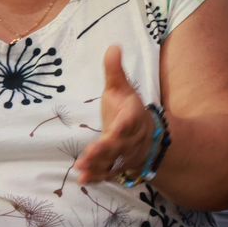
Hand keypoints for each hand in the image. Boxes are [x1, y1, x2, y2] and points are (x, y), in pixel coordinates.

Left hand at [77, 46, 165, 185]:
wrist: (145, 134)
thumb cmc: (127, 109)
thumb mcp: (122, 88)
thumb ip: (115, 71)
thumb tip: (112, 46)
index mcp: (132, 117)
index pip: (129, 122)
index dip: (123, 127)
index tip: (115, 130)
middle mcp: (130, 138)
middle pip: (118, 146)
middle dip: (105, 151)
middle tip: (88, 155)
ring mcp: (124, 154)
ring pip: (113, 162)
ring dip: (98, 166)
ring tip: (81, 169)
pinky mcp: (116, 165)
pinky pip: (108, 173)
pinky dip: (97, 177)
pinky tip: (83, 180)